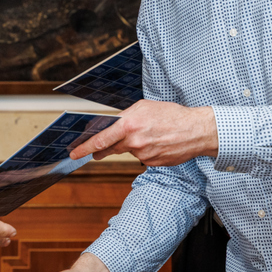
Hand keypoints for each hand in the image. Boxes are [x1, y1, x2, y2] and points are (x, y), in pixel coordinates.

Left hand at [69, 99, 218, 166]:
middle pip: (111, 148)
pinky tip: (156, 143)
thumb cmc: (171, 115)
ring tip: (147, 135)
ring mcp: (143, 155)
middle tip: (94, 153)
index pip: (101, 139)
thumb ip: (126, 117)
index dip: (84, 147)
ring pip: (128, 151)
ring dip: (131, 145)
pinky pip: (141, 157)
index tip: (74, 152)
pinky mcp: (153, 163)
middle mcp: (134, 142)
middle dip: (101, 150)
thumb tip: (112, 126)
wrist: (197, 131)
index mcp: (129, 125)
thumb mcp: (144, 107)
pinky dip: (145, 151)